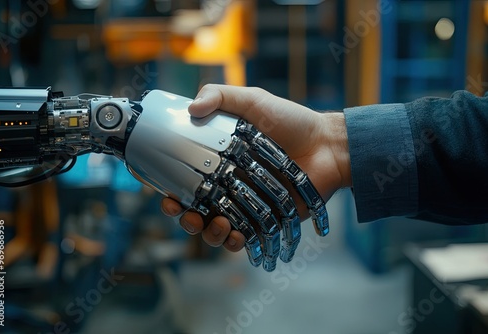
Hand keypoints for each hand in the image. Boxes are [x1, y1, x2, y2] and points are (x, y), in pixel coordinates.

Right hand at [161, 84, 350, 252]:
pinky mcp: (264, 219)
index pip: (184, 177)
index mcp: (218, 159)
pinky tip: (234, 235)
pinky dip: (233, 242)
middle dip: (183, 218)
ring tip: (216, 224)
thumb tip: (190, 109)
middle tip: (185, 214)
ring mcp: (245, 204)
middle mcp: (227, 184)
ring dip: (206, 232)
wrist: (326, 145)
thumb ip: (221, 96)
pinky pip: (242, 238)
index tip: (161, 192)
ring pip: (214, 228)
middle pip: (194, 208)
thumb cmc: (291, 121)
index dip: (167, 187)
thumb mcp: (253, 100)